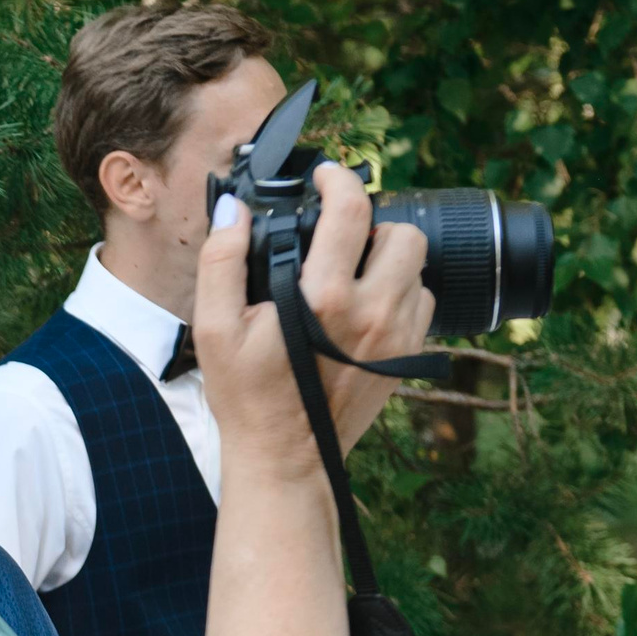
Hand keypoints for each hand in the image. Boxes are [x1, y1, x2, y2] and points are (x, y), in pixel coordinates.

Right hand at [197, 163, 434, 484]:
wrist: (285, 458)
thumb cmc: (246, 396)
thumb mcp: (215, 328)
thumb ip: (221, 260)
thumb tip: (233, 210)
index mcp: (322, 297)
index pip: (350, 211)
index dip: (338, 181)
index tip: (326, 177)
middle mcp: (372, 311)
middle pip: (401, 235)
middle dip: (373, 227)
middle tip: (342, 241)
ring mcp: (398, 336)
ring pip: (417, 269)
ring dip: (388, 262)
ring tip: (352, 277)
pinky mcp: (409, 357)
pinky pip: (422, 305)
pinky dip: (399, 295)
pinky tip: (365, 310)